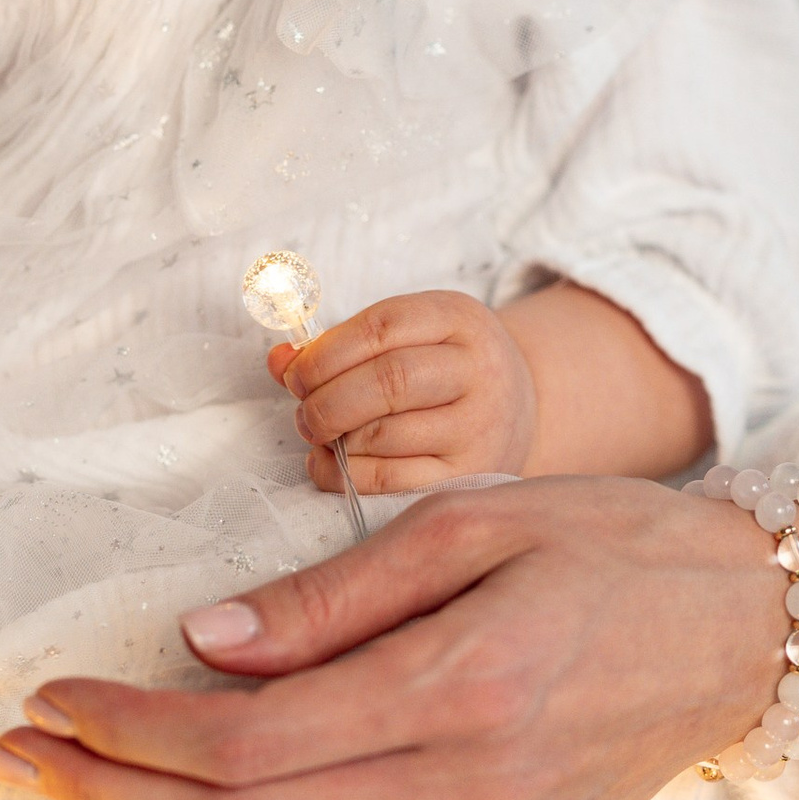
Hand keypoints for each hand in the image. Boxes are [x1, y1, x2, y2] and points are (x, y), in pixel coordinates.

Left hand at [0, 475, 796, 799]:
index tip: (49, 695)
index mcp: (456, 691)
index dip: (127, 732)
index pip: (243, 744)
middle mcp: (465, 790)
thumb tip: (202, 643)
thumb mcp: (473, 523)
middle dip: (111, 793)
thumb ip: (332, 597)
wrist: (748, 633)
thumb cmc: (614, 548)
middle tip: (21, 752)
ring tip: (82, 792)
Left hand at [273, 293, 534, 492]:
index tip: (295, 375)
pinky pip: (393, 481)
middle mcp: (479, 369)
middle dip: (326, 401)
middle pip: (388, 381)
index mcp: (459, 319)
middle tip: (304, 413)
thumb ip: (339, 344)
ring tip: (319, 436)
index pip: (383, 327)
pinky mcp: (471, 476)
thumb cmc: (441, 367)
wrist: (519, 407)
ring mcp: (479, 426)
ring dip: (334, 440)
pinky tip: (331, 464)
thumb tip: (279, 360)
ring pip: (386, 434)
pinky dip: (346, 475)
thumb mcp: (406, 335)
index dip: (325, 353)